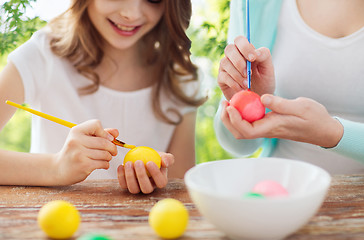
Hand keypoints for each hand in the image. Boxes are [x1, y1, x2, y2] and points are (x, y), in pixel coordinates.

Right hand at [53, 119, 117, 184]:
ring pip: (105, 154)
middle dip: (112, 147)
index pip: (96, 124)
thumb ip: (101, 134)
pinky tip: (102, 164)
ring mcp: (79, 154)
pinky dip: (106, 164)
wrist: (59, 168)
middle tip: (113, 151)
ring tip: (105, 158)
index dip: (105, 132)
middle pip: (104, 142)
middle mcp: (76, 141)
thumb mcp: (84, 139)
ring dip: (109, 157)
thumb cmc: (75, 151)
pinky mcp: (84, 166)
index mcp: (76, 131)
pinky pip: (103, 163)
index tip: (107, 139)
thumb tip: (116, 132)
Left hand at [117, 152, 174, 193]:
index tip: (149, 162)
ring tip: (128, 163)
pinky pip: (123, 185)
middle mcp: (149, 188)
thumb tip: (165, 162)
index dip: (155, 174)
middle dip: (142, 176)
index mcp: (160, 182)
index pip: (160, 182)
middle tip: (138, 162)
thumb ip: (168, 158)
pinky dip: (121, 176)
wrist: (143, 158)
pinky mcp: (127, 186)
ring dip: (130, 176)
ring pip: (134, 189)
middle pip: (146, 189)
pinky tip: (121, 166)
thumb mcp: (163, 156)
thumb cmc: (155, 157)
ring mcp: (138, 188)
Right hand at [218, 35, 274, 98]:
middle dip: (239, 61)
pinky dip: (233, 83)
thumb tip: (255, 53)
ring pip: (225, 63)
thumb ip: (264, 56)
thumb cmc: (263, 82)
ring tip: (247, 84)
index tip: (253, 58)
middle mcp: (233, 57)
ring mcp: (226, 68)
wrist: (258, 98)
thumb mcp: (268, 68)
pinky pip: (223, 76)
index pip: (239, 40)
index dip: (244, 47)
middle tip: (248, 73)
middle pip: (229, 49)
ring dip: (237, 74)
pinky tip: (241, 89)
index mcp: (245, 51)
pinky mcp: (221, 79)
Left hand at [221, 94, 343, 147]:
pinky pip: (249, 123)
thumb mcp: (300, 107)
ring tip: (228, 102)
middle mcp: (266, 131)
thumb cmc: (314, 118)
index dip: (235, 120)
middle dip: (227, 120)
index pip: (247, 130)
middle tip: (224, 102)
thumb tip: (261, 97)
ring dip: (231, 118)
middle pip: (239, 132)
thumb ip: (280, 103)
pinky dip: (240, 115)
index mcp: (272, 128)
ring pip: (242, 130)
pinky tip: (240, 103)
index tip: (230, 105)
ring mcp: (266, 129)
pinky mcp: (268, 125)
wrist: (323, 129)